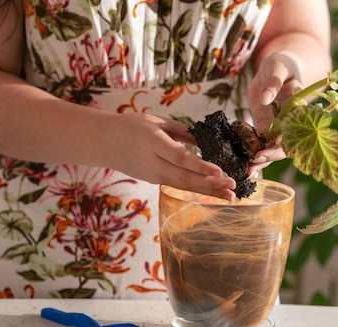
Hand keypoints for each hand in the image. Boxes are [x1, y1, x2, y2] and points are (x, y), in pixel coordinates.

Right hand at [106, 113, 236, 200]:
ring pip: (183, 186)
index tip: (219, 170)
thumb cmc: (131, 126)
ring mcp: (152, 176)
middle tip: (233, 185)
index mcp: (153, 143)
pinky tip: (214, 190)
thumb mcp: (157, 121)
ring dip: (208, 191)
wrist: (104, 143)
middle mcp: (153, 163)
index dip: (200, 166)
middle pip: (184, 178)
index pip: (180, 158)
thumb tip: (206, 141)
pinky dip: (197, 188)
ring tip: (229, 195)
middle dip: (211, 183)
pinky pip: (178, 185)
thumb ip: (182, 131)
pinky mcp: (153, 181)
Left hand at [247, 52, 302, 175]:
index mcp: (297, 107)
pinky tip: (243, 165)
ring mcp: (277, 127)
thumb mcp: (277, 67)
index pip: (295, 127)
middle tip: (256, 162)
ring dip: (260, 161)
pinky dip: (252, 155)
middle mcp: (289, 122)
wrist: (274, 68)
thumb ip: (273, 82)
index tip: (273, 145)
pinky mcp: (265, 128)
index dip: (286, 139)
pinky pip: (260, 144)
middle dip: (271, 155)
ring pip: (271, 148)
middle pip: (284, 144)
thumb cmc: (280, 64)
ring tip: (247, 171)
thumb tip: (266, 98)